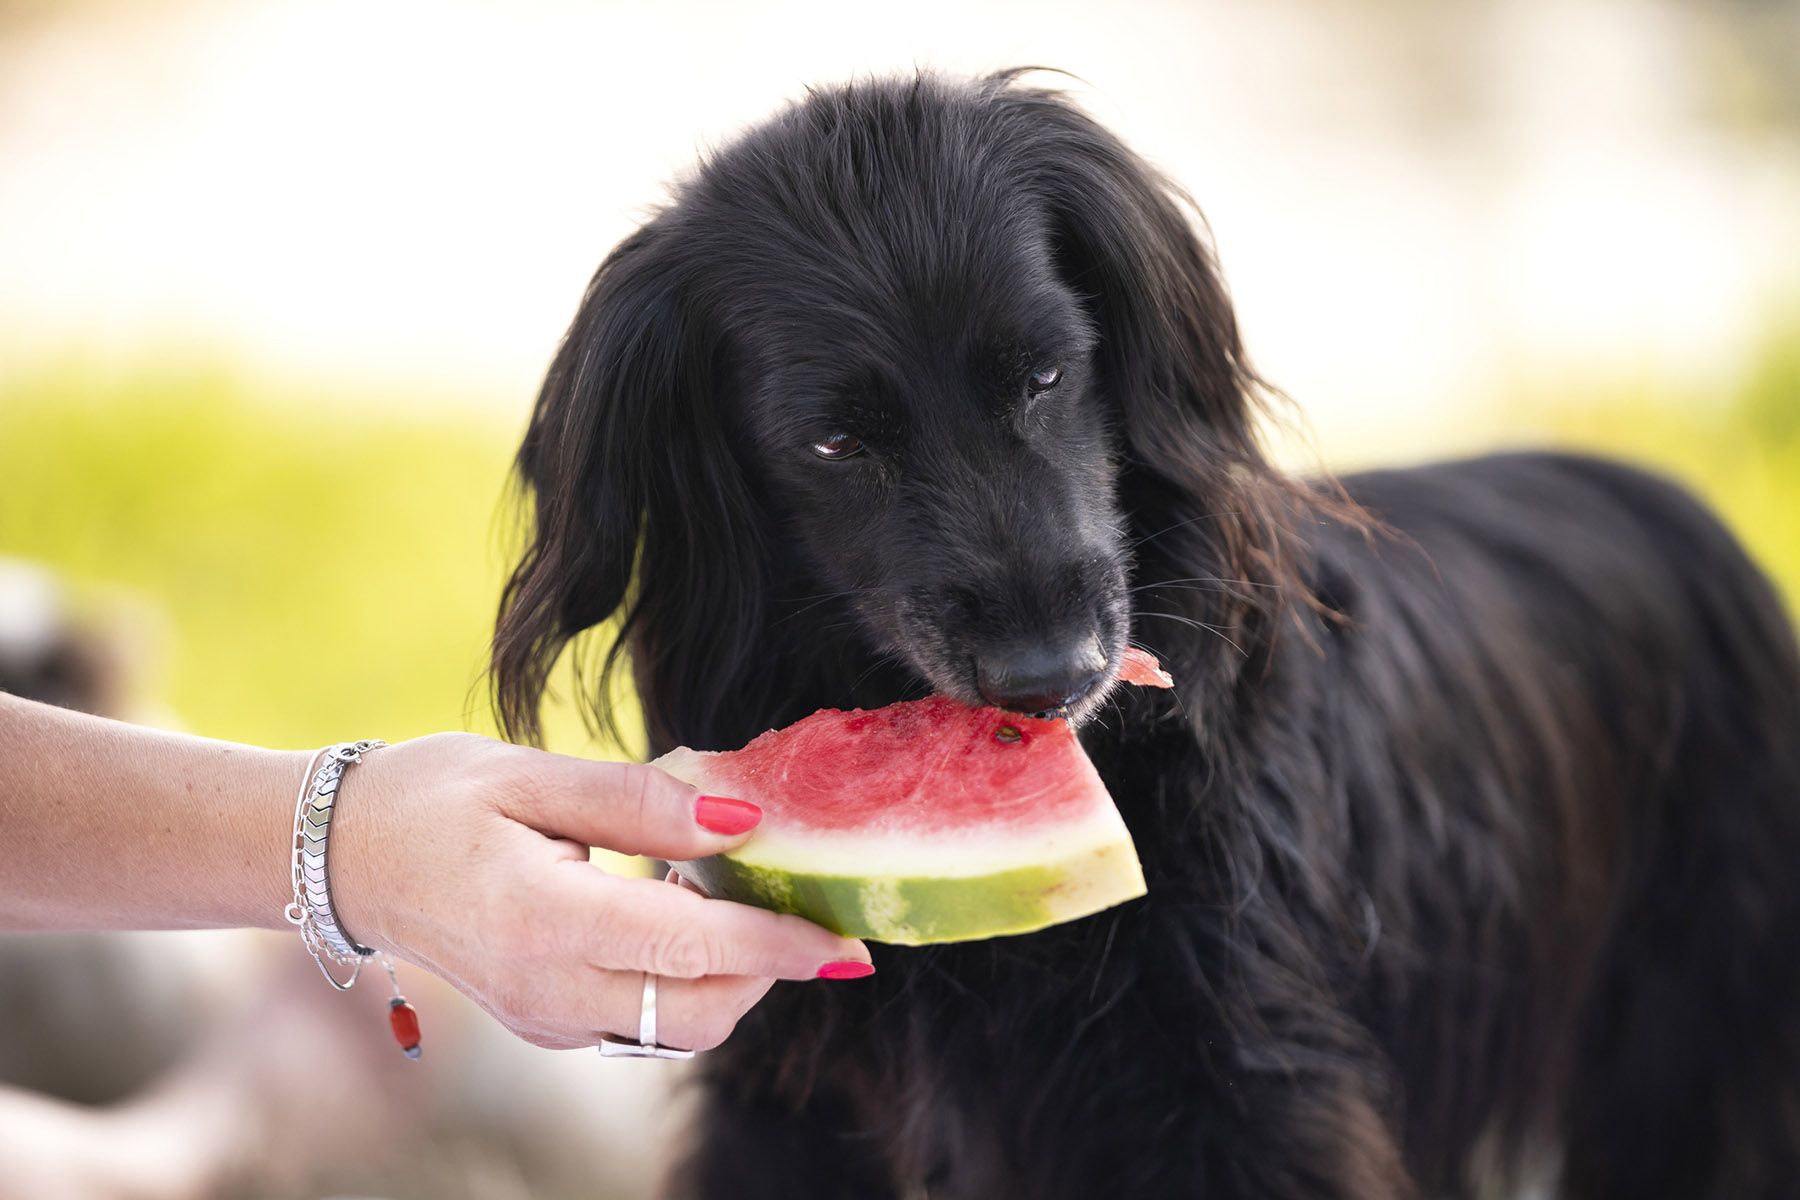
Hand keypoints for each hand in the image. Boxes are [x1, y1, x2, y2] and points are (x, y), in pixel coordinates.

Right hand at [326, 733, 870, 1050]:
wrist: (343, 859)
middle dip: (766, 966)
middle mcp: (547, 989)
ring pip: (679, 1029)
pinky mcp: (546, 1025)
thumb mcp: (531, 774)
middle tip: (782, 891)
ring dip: (730, 974)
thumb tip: (739, 820)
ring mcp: (545, 1019)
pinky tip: (674, 911)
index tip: (843, 937)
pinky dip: (687, 981)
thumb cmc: (433, 799)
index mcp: (543, 920)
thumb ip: (640, 801)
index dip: (778, 943)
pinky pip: (645, 1023)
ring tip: (715, 887)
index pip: (691, 945)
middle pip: (701, 1011)